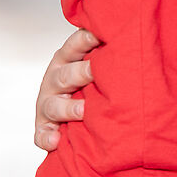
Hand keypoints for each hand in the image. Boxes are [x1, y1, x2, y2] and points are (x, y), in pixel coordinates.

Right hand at [35, 26, 99, 150]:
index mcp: (65, 60)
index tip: (98, 36)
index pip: (73, 46)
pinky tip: (56, 141)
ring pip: (53, 105)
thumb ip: (105, 54)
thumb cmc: (89, 84)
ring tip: (82, 111)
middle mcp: (54, 80)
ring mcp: (47, 105)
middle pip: (65, 75)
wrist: (74, 115)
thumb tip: (134, 37)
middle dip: (79, 73)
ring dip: (67, 108)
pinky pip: (43, 134)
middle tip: (94, 72)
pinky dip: (47, 138)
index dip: (84, 41)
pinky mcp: (44, 128)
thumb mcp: (93, 65)